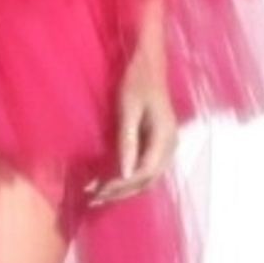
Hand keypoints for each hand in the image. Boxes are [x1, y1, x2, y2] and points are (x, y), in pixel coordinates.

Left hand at [87, 53, 177, 205]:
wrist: (149, 64)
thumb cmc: (137, 81)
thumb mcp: (128, 109)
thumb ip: (128, 141)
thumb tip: (124, 173)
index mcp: (165, 137)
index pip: (144, 173)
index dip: (121, 185)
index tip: (98, 190)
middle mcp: (170, 146)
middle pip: (147, 180)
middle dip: (120, 192)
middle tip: (93, 198)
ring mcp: (167, 146)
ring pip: (146, 177)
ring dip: (123, 188)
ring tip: (98, 194)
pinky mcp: (158, 144)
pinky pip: (145, 168)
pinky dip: (127, 177)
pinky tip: (109, 179)